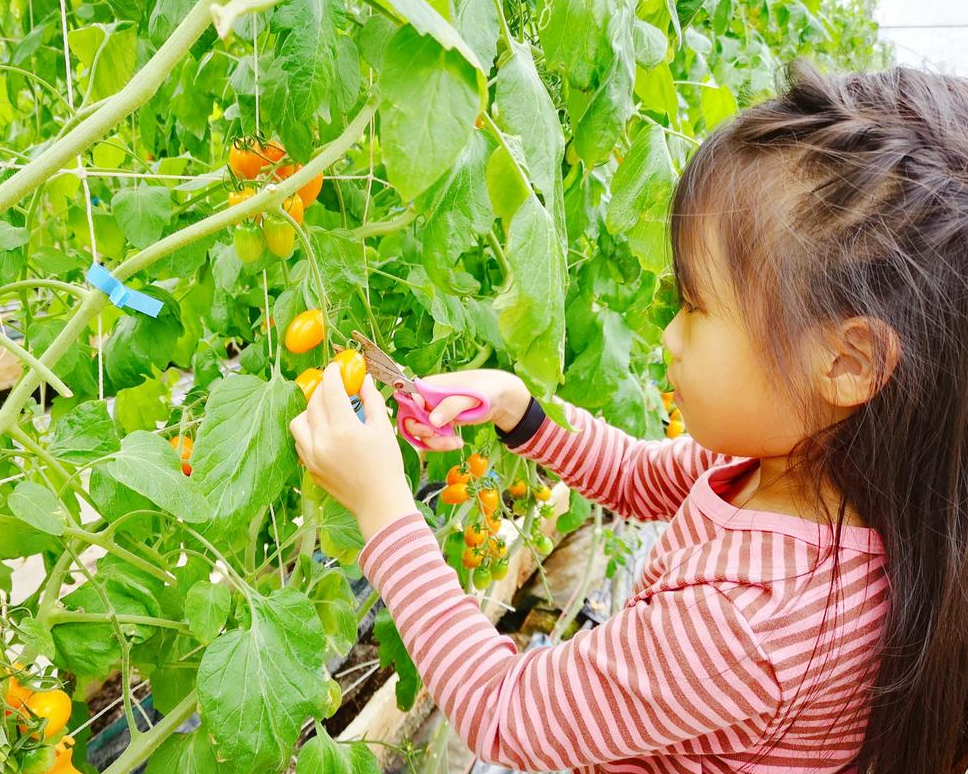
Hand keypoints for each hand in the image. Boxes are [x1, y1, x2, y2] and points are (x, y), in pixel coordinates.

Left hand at [289, 363, 416, 541]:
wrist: (378, 501)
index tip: (337, 368)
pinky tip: (324, 430)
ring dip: (310, 410)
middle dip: (324, 388)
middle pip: (314, 402)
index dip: (333, 374)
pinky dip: (308, 430)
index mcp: (344, 429)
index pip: (331, 390)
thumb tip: (364, 379)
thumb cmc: (387, 466)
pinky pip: (300, 440)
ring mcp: (312, 455)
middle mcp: (323, 441)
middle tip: (335, 385)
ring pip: (299, 421)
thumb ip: (371, 400)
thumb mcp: (383, 429)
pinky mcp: (309, 467)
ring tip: (327, 410)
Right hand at [405, 369, 531, 451]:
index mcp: (427, 387)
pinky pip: (433, 437)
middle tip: (444, 441)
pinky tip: (457, 443)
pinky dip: (442, 443)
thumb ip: (450, 407)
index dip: (413, 420)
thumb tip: (431, 421)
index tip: (429, 431)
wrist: (501, 396)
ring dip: (436, 443)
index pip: (407, 404)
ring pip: (422, 433)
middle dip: (426, 436)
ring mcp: (433, 411)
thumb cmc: (485, 389)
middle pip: (412, 422)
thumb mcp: (469, 397)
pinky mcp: (441, 422)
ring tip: (455, 444)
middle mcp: (426, 399)